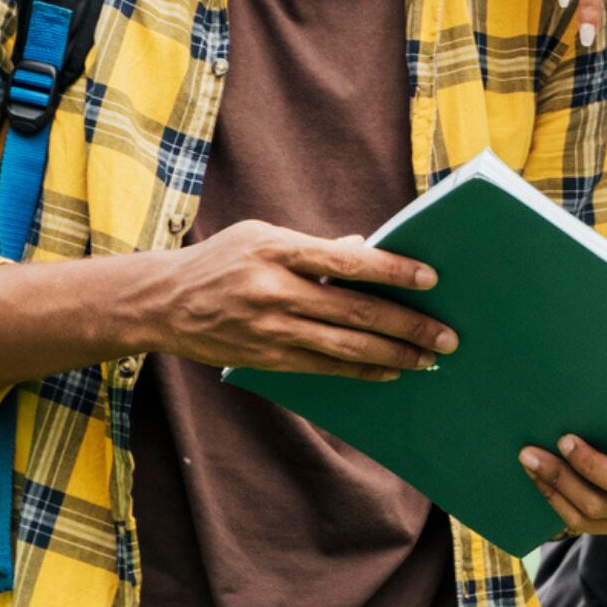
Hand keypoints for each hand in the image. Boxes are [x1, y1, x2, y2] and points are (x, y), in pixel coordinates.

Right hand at [157, 220, 453, 382]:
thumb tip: (366, 248)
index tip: (431, 278)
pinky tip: (388, 371)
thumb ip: (315, 246)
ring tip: (428, 359)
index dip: (393, 271)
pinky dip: (361, 370)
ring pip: (345, 347)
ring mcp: (270, 329)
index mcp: (279, 250)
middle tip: (446, 336)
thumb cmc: (221, 260)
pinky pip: (323, 368)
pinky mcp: (265, 359)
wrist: (161, 303)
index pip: (348, 261)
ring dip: (392, 355)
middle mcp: (276, 291)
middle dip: (407, 326)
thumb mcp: (261, 235)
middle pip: (355, 312)